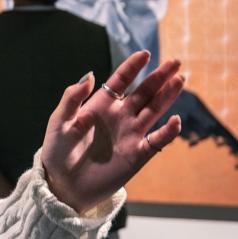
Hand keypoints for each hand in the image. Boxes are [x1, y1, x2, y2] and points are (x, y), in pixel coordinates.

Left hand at [41, 51, 183, 212]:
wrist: (63, 185)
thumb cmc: (57, 152)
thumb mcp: (59, 122)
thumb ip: (72, 98)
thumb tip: (91, 74)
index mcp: (100, 106)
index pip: (120, 81)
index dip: (132, 67)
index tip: (145, 54)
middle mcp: (119, 117)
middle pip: (144, 93)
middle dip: (159, 77)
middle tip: (176, 62)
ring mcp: (130, 135)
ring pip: (154, 111)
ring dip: (168, 96)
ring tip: (180, 79)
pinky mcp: (138, 155)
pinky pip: (158, 141)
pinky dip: (168, 132)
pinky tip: (175, 120)